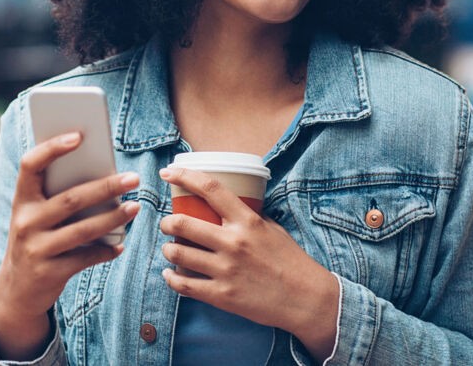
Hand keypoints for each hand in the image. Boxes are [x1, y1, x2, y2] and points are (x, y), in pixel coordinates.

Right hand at [0, 132, 140, 359]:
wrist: (16, 289)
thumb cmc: (36, 238)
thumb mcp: (36, 215)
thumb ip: (57, 194)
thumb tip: (103, 173)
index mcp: (21, 200)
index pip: (31, 165)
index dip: (52, 148)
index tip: (79, 136)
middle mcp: (25, 222)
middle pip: (70, 199)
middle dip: (106, 187)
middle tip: (133, 178)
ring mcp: (36, 249)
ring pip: (83, 230)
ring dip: (113, 217)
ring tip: (134, 207)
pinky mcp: (49, 273)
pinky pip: (85, 258)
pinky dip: (106, 251)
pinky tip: (120, 245)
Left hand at [158, 166, 338, 359]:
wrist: (306, 299)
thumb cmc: (291, 261)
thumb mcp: (272, 229)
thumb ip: (249, 217)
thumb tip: (228, 206)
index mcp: (247, 221)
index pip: (210, 189)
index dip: (184, 176)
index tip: (168, 173)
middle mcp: (233, 243)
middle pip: (182, 223)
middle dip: (166, 222)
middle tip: (167, 223)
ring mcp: (226, 270)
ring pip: (178, 253)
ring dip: (168, 249)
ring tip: (170, 249)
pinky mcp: (222, 295)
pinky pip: (184, 284)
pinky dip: (171, 278)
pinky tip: (170, 274)